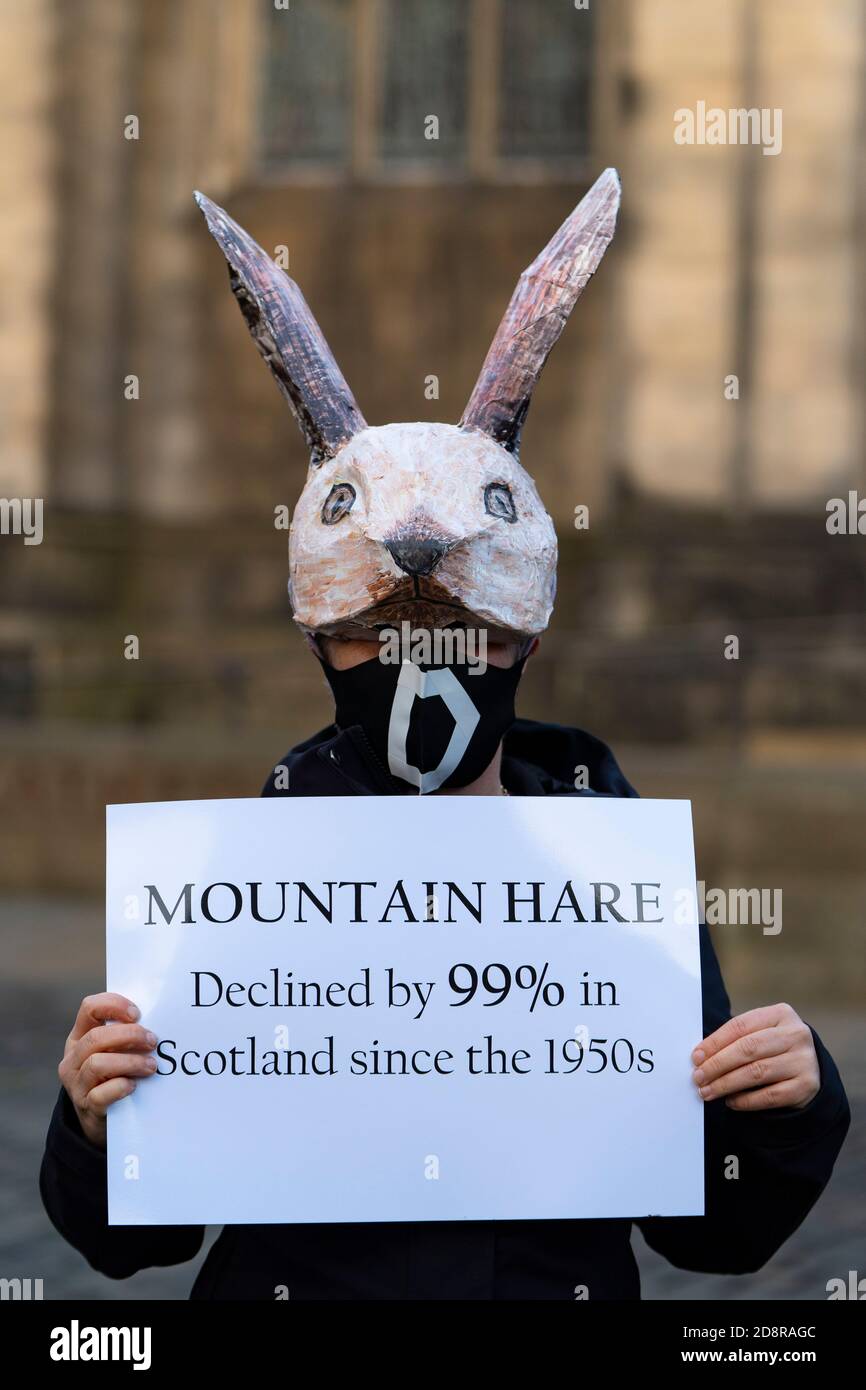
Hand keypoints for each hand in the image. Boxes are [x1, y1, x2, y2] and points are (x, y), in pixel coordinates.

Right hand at [58, 993, 157, 1149]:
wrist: (99, 1118)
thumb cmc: (111, 1075)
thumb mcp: (110, 1051)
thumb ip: (123, 1035)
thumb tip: (155, 1020)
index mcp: (79, 1037)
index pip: (89, 1008)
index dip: (114, 1005)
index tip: (137, 1013)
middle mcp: (73, 1058)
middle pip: (96, 1037)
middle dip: (129, 1035)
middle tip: (153, 1041)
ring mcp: (76, 1084)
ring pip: (97, 1064)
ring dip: (130, 1062)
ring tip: (151, 1066)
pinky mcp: (87, 1107)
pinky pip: (100, 1094)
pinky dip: (120, 1087)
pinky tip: (134, 1085)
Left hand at [692, 1003, 819, 1111]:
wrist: (809, 1069)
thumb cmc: (774, 1049)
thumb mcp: (760, 1034)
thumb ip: (735, 1040)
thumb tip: (700, 1057)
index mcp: (781, 1014)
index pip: (740, 1026)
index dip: (715, 1042)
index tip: (696, 1057)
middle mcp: (796, 1034)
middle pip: (748, 1048)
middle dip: (717, 1064)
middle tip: (698, 1077)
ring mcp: (803, 1060)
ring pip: (756, 1072)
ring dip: (726, 1084)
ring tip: (708, 1091)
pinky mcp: (806, 1086)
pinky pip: (769, 1095)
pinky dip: (746, 1100)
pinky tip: (731, 1102)